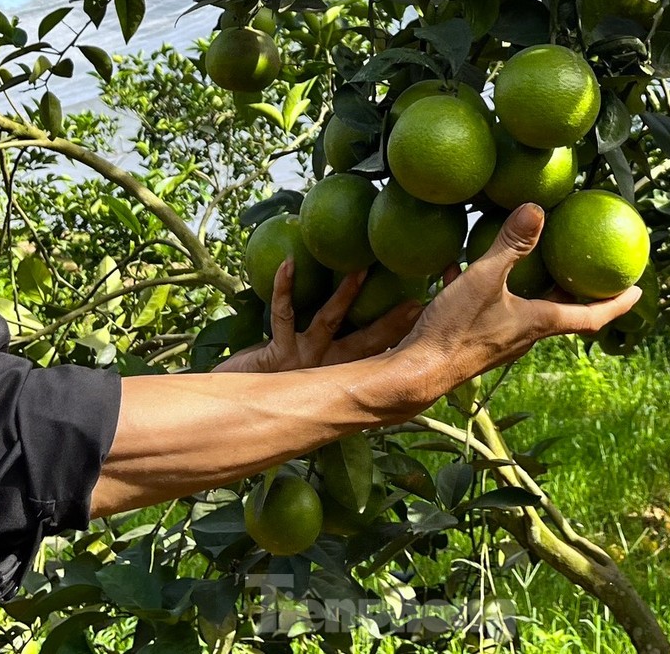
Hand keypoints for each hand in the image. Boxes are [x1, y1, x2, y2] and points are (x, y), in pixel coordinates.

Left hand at [211, 260, 424, 373]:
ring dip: (345, 295)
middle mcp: (329, 367)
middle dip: (393, 322)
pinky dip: (285, 287)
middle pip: (367, 341)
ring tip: (360, 269)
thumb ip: (333, 349)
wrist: (239, 406)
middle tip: (417, 300)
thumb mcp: (311, 369)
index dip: (406, 335)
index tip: (429, 313)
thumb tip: (361, 319)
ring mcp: (305, 360)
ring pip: (330, 322)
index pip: (381, 352)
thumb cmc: (274, 378)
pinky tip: (289, 264)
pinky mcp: (279, 352)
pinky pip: (284, 314)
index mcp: (343, 371)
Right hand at [387, 204, 640, 411]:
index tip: (639, 290)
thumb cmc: (457, 330)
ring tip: (537, 256)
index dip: (617, 303)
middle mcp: (527, 333)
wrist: (418, 372)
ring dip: (537, 284)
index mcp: (540, 322)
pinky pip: (492, 305)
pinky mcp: (477, 336)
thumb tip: (536, 209)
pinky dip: (488, 285)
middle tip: (590, 264)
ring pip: (529, 306)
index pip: (591, 315)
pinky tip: (461, 264)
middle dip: (578, 287)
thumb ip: (509, 246)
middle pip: (563, 308)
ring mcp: (502, 337)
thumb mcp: (484, 280)